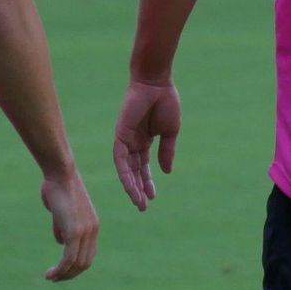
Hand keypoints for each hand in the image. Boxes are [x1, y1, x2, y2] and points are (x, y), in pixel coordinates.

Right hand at [40, 170, 98, 280]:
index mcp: (93, 225)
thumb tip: (61, 241)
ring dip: (63, 275)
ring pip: (77, 263)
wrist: (61, 174)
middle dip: (70, 274)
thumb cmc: (58, 188)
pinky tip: (50, 274)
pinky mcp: (75, 231)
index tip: (62, 272)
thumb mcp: (62, 212)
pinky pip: (69, 258)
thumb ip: (63, 227)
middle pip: (85, 262)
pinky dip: (60, 270)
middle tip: (55, 279)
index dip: (76, 266)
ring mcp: (85, 231)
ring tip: (50, 277)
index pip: (89, 254)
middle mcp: (93, 230)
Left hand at [113, 79, 181, 210]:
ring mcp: (125, 139)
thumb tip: (165, 172)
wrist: (157, 82)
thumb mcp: (170, 131)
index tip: (153, 197)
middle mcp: (133, 142)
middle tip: (142, 207)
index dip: (148, 182)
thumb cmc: (166, 101)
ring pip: (126, 169)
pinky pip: (120, 159)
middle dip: (139, 189)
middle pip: (134, 171)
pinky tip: (131, 186)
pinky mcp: (120, 134)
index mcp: (145, 140)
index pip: (144, 167)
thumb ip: (167, 151)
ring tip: (138, 202)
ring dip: (131, 186)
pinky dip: (125, 173)